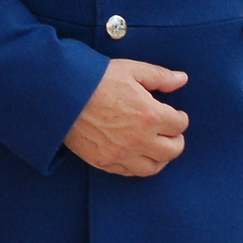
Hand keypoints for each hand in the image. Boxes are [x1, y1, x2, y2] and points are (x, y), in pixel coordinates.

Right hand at [64, 59, 188, 175]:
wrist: (61, 93)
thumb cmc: (95, 78)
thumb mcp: (130, 70)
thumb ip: (160, 76)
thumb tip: (182, 79)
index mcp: (149, 114)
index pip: (179, 125)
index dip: (179, 118)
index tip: (174, 114)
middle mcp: (139, 139)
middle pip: (173, 150)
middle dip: (176, 140)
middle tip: (170, 132)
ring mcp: (121, 154)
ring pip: (153, 167)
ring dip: (160, 157)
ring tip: (156, 147)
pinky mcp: (104, 161)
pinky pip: (129, 172)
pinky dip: (137, 165)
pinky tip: (136, 154)